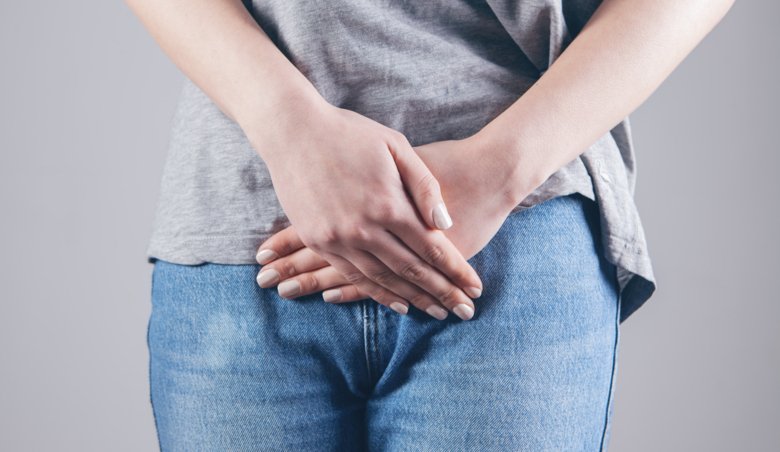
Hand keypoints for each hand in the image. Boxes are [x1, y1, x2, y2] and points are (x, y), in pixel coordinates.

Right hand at [250, 99, 483, 318]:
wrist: (293, 130)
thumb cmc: (350, 133)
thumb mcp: (396, 146)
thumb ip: (424, 187)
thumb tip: (445, 224)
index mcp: (388, 203)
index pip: (432, 248)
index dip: (456, 271)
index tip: (475, 288)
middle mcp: (364, 228)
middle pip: (412, 270)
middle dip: (442, 293)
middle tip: (465, 311)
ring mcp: (338, 238)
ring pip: (384, 279)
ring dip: (413, 298)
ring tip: (437, 312)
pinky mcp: (318, 241)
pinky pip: (353, 276)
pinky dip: (378, 293)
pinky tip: (398, 303)